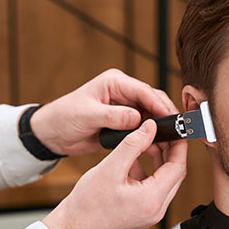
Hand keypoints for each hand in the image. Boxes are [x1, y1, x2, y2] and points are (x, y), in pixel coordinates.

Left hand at [29, 69, 177, 155]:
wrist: (52, 134)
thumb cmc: (64, 118)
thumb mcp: (87, 115)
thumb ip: (112, 116)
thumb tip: (137, 118)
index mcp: (114, 82)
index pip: (143, 90)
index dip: (158, 104)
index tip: (170, 118)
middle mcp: (122, 93)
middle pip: (152, 100)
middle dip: (164, 114)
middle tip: (176, 130)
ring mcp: (124, 107)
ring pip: (151, 114)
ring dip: (160, 126)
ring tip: (171, 140)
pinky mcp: (123, 122)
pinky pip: (143, 126)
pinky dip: (151, 135)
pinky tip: (158, 145)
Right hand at [42, 119, 186, 228]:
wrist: (74, 226)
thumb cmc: (88, 204)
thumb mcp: (111, 167)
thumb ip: (133, 144)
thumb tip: (150, 128)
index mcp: (152, 199)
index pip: (178, 168)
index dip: (179, 146)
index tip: (176, 131)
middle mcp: (156, 210)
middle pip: (175, 175)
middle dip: (169, 152)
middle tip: (160, 134)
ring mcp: (151, 213)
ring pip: (165, 181)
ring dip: (158, 161)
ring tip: (146, 144)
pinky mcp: (143, 213)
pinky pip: (154, 189)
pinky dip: (148, 172)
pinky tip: (133, 162)